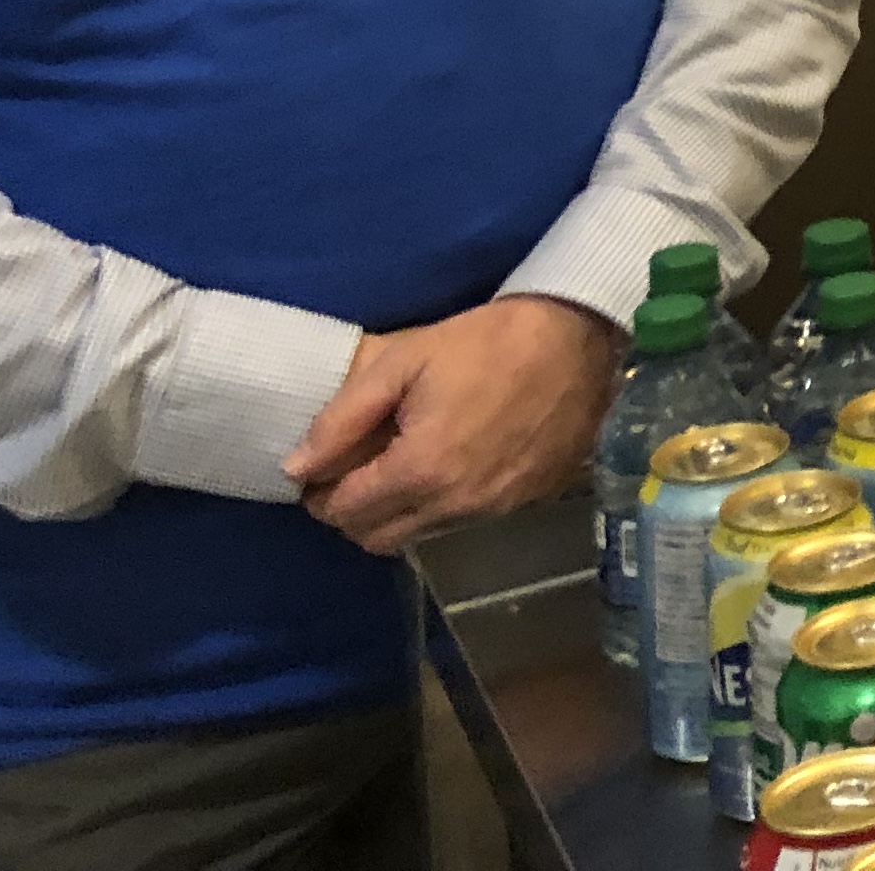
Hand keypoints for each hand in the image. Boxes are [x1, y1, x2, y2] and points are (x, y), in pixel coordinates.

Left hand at [287, 296, 619, 557]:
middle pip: (376, 538)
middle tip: (356, 469)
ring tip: (404, 463)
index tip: (321, 467)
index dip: (320, 493)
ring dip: (398, 512)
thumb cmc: (487, 341)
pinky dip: (442, 504)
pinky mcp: (527, 501)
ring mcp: (494, 508)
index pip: (343, 512)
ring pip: (419, 535)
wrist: (580, 336)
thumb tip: (294, 468)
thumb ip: (342, 419)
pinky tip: (453, 461)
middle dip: (353, 511)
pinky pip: (463, 521)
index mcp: (419, 471)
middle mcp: (454, 505)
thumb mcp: (404, 361)